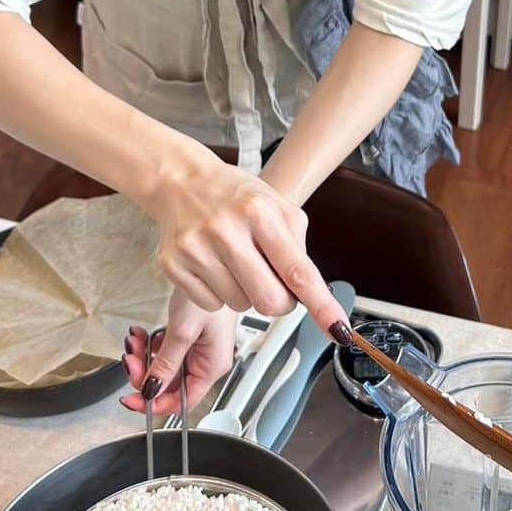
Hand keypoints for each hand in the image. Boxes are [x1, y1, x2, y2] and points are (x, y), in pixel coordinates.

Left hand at [121, 294, 237, 414]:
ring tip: (134, 342)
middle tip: (130, 361)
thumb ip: (166, 364)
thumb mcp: (183, 331)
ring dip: (144, 357)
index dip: (155, 403)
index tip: (133, 399)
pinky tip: (142, 334)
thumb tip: (151, 390)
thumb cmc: (209, 292)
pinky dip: (149, 344)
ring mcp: (197, 348)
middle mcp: (206, 360)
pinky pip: (164, 350)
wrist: (215, 264)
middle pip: (169, 384)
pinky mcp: (189, 336)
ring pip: (163, 366)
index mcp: (212, 365)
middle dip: (144, 374)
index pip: (182, 401)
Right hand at [142, 143, 345, 331]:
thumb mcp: (276, 206)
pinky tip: (214, 266)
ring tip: (235, 262)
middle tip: (274, 283)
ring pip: (240, 306)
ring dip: (246, 293)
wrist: (181, 181)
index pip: (297, 270)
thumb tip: (311, 294)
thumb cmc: (235, 196)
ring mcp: (196, 249)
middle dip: (280, 302)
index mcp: (260, 213)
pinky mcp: (173, 265)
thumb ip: (296, 246)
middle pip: (269, 301)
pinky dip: (219, 294)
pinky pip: (211, 305)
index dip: (321, 304)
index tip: (338, 329)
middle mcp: (226, 230)